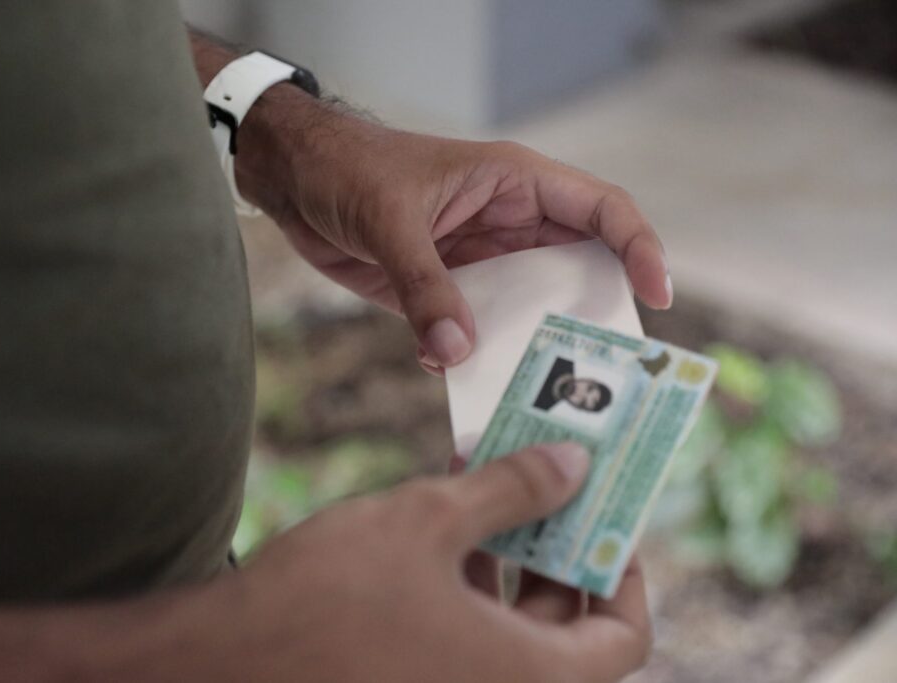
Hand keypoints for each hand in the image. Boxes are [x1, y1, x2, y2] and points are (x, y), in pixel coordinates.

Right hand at [202, 442, 650, 681]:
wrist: (221, 663)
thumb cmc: (329, 595)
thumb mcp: (429, 521)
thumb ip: (512, 490)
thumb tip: (576, 464)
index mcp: (529, 678)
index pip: (622, 635)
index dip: (622, 570)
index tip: (602, 516)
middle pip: (565, 629)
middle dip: (556, 549)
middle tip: (545, 483)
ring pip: (508, 633)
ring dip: (507, 559)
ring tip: (483, 486)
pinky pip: (462, 643)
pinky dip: (465, 588)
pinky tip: (435, 530)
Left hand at [236, 90, 671, 372]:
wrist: (294, 180)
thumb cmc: (348, 169)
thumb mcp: (390, 221)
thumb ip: (424, 287)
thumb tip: (457, 353)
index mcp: (516, 185)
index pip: (602, 210)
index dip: (638, 248)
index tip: (656, 297)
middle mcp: (508, 225)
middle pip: (576, 271)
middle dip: (592, 316)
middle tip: (607, 368)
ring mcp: (479, 262)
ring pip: (527, 309)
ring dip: (530, 346)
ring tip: (539, 390)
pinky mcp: (444, 292)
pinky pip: (475, 330)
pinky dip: (473, 356)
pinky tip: (461, 378)